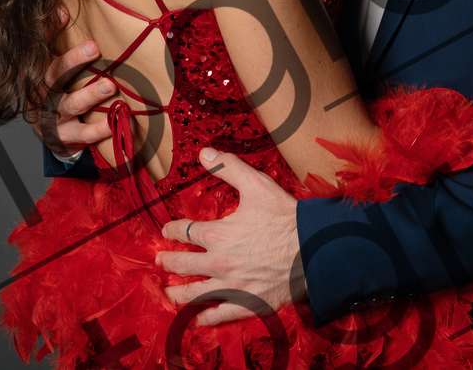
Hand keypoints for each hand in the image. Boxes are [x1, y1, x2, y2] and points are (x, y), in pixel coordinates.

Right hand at [30, 6, 112, 156]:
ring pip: (69, 104)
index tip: (63, 13)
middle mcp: (41, 93)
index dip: (48, 31)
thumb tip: (62, 8)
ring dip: (89, 95)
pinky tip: (112, 123)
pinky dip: (96, 130)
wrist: (51, 134)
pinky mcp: (62, 137)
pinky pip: (80, 134)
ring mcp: (50, 116)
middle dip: (72, 61)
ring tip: (110, 86)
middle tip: (93, 47)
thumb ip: (56, 39)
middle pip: (53, 75)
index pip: (40, 48)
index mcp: (38, 72)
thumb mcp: (55, 66)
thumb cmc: (59, 91)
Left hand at [156, 148, 305, 325]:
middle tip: (160, 260)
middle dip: (168, 261)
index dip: (172, 229)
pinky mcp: (246, 303)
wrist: (313, 249)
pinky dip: (205, 318)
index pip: (185, 231)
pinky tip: (196, 319)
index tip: (166, 230)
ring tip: (168, 292)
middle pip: (183, 264)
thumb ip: (229, 167)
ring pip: (194, 293)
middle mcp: (218, 262)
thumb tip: (203, 152)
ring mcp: (231, 286)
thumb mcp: (256, 185)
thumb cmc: (285, 217)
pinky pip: (219, 314)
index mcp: (218, 234)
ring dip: (177, 292)